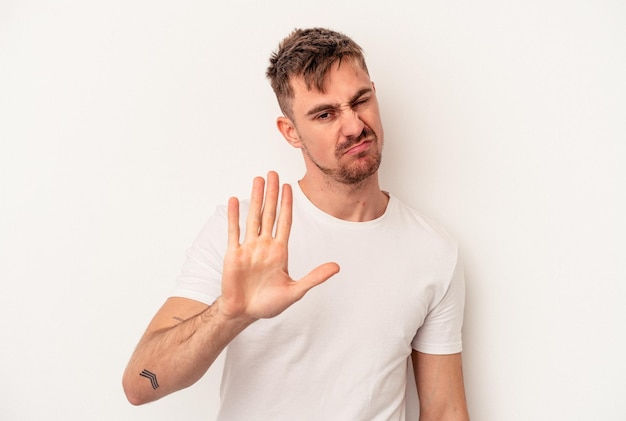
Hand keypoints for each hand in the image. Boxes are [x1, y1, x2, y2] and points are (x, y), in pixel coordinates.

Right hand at [219, 171, 339, 320]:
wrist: (244, 313)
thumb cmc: (268, 304)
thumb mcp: (295, 291)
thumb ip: (315, 277)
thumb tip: (337, 267)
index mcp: (280, 251)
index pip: (285, 221)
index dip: (287, 204)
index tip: (289, 186)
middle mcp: (264, 245)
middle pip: (269, 213)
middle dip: (272, 193)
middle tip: (273, 173)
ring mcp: (248, 248)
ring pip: (253, 217)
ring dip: (255, 198)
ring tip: (257, 180)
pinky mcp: (233, 254)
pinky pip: (233, 231)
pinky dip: (233, 216)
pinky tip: (234, 201)